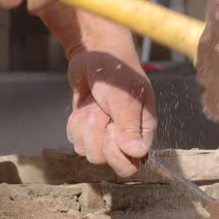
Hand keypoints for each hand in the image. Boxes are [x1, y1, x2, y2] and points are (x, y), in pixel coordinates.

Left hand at [67, 48, 156, 176]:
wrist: (95, 53)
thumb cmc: (116, 71)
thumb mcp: (123, 98)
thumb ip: (129, 126)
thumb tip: (138, 153)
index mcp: (143, 131)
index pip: (132, 164)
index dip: (116, 154)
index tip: (111, 131)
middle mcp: (125, 137)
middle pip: (104, 160)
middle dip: (95, 136)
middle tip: (100, 113)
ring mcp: (105, 134)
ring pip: (86, 151)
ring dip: (84, 126)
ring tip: (94, 105)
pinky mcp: (87, 129)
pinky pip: (75, 140)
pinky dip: (75, 123)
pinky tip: (84, 106)